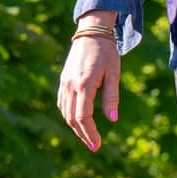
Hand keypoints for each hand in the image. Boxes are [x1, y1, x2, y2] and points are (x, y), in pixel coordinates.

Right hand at [56, 11, 121, 151]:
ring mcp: (64, 82)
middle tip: (94, 145)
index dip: (90, 133)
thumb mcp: (114, 73)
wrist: (91, 32)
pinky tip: (78, 120)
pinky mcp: (63, 80)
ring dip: (75, 127)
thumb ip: (112, 97)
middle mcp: (71, 85)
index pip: (83, 116)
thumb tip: (112, 120)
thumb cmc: (106, 52)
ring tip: (88, 136)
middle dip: (83, 134)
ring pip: (66, 112)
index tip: (97, 144)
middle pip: (72, 118)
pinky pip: (63, 103)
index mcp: (84, 84)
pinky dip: (69, 115)